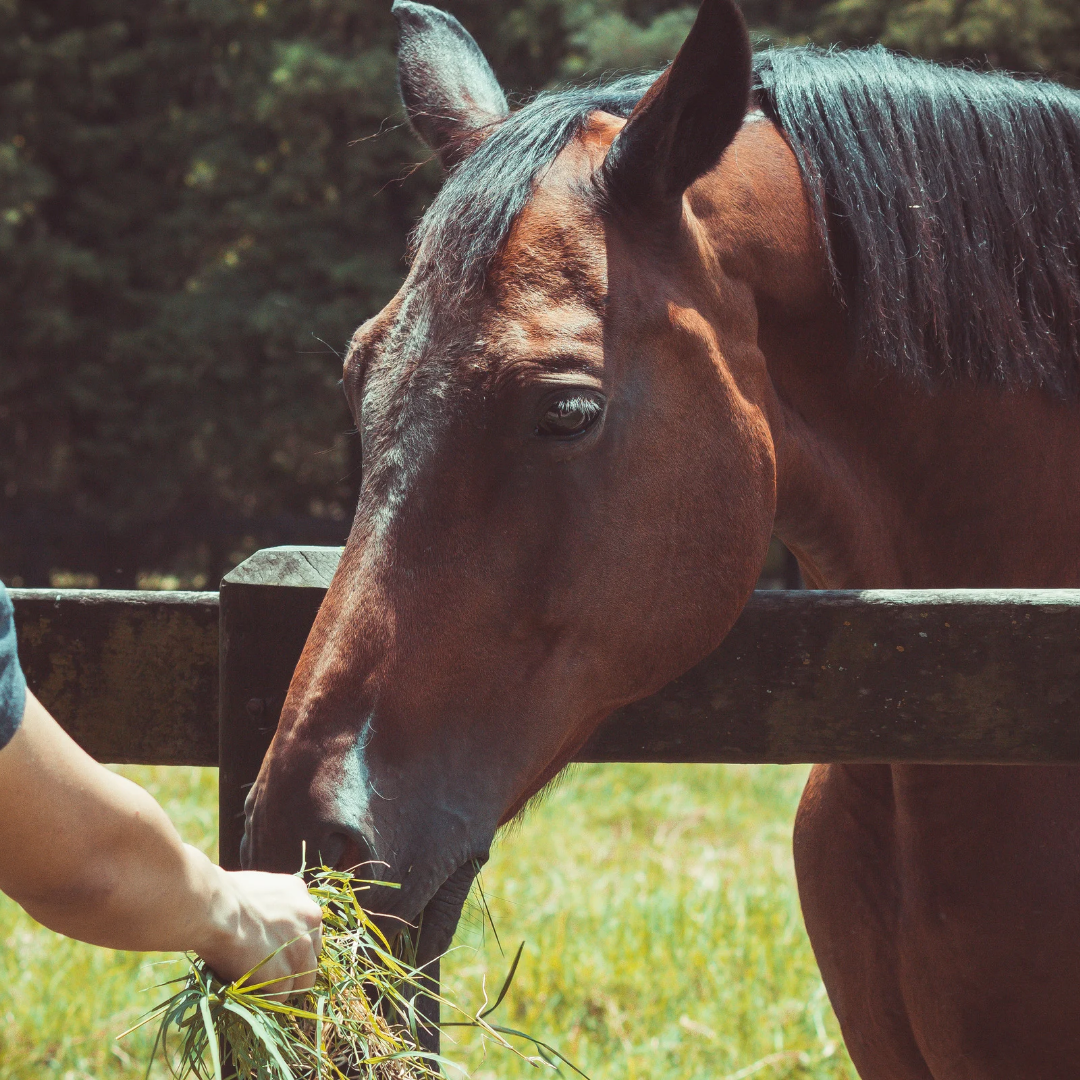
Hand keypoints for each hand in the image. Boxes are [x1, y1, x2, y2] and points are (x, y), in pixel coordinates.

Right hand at [197, 866, 322, 994]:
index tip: (274, 948)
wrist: (215, 908)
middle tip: (267, 969)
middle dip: (293, 963)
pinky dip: (265, 995)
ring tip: (258, 982)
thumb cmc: (223, 897)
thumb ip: (272, 908)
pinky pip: (281, 994)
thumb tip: (262, 925)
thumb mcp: (259, 890)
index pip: (308, 926)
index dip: (291, 941)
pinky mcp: (286, 972)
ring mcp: (302, 947)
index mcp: (301, 894)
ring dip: (283, 983)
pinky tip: (248, 985)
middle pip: (311, 952)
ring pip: (303, 978)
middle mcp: (310, 918)